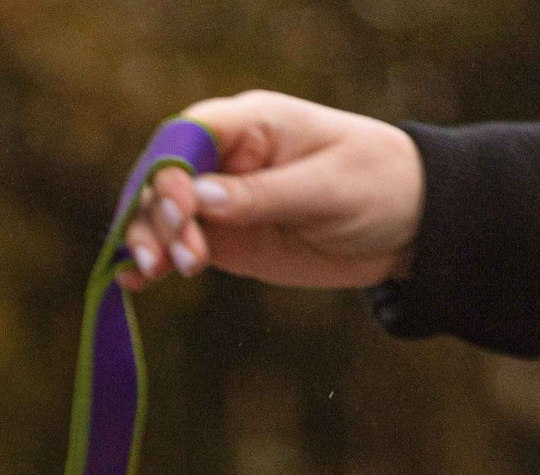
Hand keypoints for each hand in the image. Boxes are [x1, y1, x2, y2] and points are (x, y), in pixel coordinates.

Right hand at [118, 91, 425, 294]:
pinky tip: (136, 283)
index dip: (171, 171)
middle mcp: (227, 159)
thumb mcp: (325, 188)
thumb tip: (199, 199)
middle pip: (164, 178)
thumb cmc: (375, 184)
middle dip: (157, 216)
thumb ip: (261, 194)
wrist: (403, 224)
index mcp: (253, 125)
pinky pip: (175, 248)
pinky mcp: (223, 240)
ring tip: (158, 273)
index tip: (185, 213)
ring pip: (161, 216)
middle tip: (178, 259)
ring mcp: (220, 202)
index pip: (189, 136)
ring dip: (150, 242)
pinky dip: (153, 265)